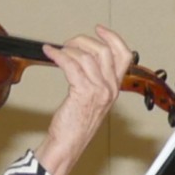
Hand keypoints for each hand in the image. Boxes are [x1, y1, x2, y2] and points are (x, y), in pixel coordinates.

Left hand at [35, 25, 133, 174]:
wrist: (68, 144)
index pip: (124, 56)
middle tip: (69, 43)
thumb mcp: (93, 101)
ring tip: (57, 51)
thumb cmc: (75, 125)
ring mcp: (98, 90)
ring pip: (86, 56)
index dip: (113, 38)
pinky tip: (50, 53)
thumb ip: (94, 81)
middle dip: (84, 41)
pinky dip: (59, 55)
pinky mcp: (83, 92)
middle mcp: (110, 88)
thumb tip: (80, 59)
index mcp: (115, 88)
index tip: (99, 29)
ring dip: (69, 49)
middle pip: (104, 51)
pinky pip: (71, 65)